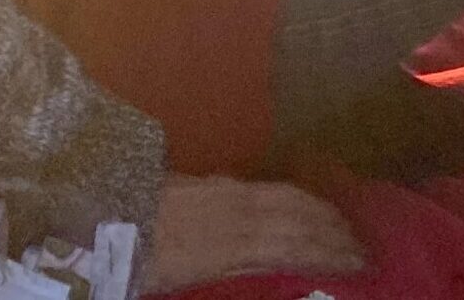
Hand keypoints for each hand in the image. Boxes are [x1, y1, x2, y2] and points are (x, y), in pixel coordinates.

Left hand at [144, 175, 365, 291]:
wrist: (96, 217)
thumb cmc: (137, 262)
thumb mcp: (183, 281)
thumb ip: (232, 271)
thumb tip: (275, 267)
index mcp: (233, 241)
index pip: (296, 245)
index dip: (333, 254)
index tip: (364, 265)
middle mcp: (239, 210)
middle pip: (300, 216)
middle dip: (336, 231)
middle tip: (367, 247)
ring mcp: (227, 191)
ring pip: (287, 197)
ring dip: (321, 211)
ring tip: (345, 226)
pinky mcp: (214, 182)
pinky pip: (268, 188)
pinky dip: (297, 198)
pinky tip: (302, 205)